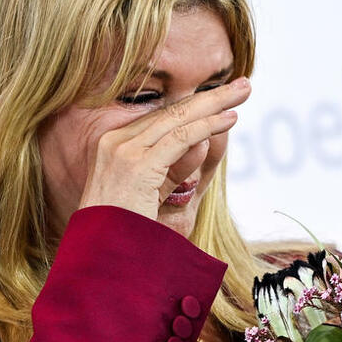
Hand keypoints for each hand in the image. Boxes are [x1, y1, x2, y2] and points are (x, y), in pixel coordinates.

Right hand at [79, 77, 250, 219]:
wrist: (99, 256)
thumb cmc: (122, 231)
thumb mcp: (152, 194)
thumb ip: (173, 169)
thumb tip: (202, 142)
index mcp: (113, 146)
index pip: (160, 120)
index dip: (192, 108)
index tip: (218, 101)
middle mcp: (116, 142)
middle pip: (170, 113)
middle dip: (209, 98)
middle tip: (240, 86)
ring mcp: (124, 152)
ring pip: (178, 119)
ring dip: (215, 104)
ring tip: (243, 92)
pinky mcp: (138, 165)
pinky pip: (180, 139)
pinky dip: (207, 126)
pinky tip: (229, 119)